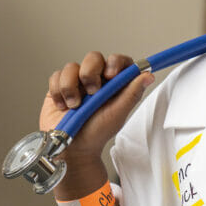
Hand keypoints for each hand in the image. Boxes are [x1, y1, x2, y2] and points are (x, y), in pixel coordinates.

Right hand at [40, 52, 154, 164]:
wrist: (71, 148)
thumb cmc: (97, 133)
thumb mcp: (117, 114)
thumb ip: (132, 93)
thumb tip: (149, 75)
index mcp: (114, 84)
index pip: (118, 61)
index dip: (115, 61)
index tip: (111, 74)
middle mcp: (96, 80)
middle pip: (93, 57)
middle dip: (90, 73)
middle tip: (91, 92)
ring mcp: (77, 82)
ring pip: (72, 66)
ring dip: (71, 86)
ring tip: (74, 106)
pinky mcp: (59, 87)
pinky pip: (56, 76)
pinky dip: (58, 91)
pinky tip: (63, 106)